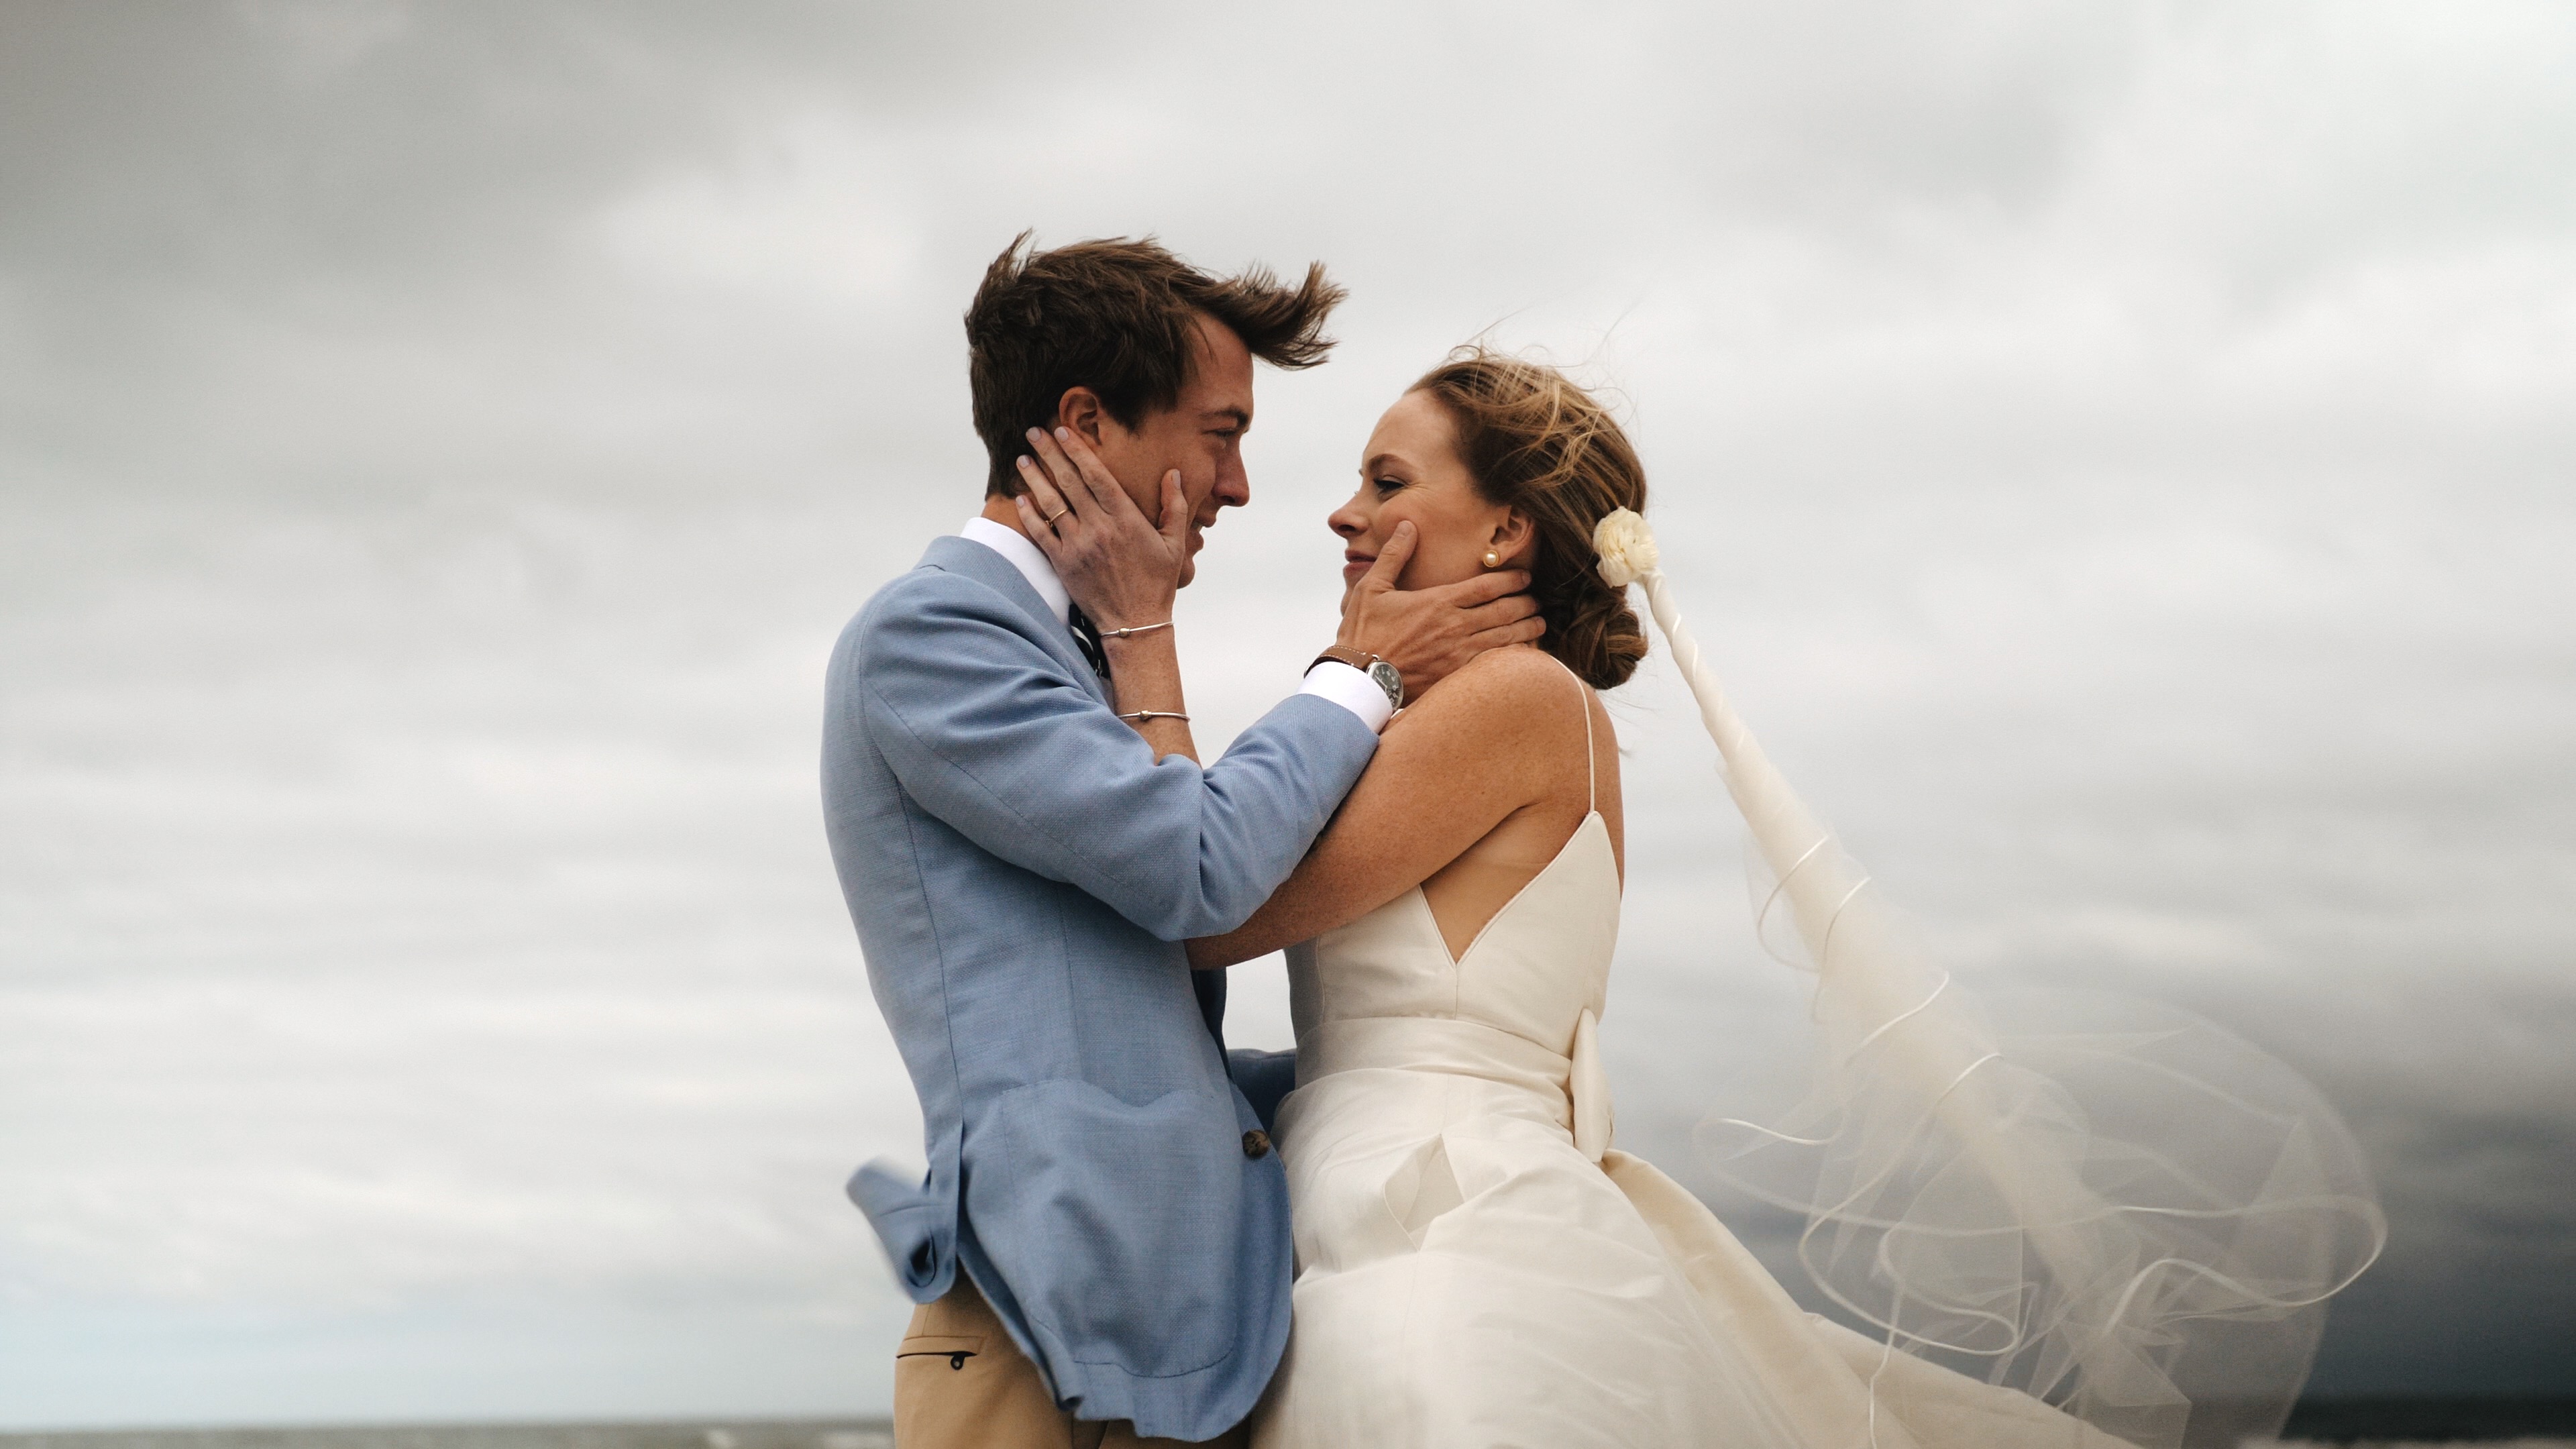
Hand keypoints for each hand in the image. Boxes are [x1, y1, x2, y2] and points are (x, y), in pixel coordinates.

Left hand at [1011, 426, 1188, 631]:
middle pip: (1068, 482)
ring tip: (1022, 459)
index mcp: (1125, 519)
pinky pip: (1040, 533)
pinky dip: (1029, 514)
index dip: (1077, 450)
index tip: (1063, 431)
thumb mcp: (1175, 544)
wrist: (1135, 623)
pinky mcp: (1063, 564)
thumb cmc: (1157, 583)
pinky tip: (1021, 497)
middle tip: (1034, 432)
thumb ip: (1173, 506)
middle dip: (1050, 454)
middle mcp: (1099, 528)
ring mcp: (1078, 546)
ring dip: (1034, 478)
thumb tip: (1172, 474)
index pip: (1096, 475)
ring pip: (1050, 504)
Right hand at [1338, 522, 1544, 696]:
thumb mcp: (1372, 587)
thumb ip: (1394, 555)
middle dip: (1525, 603)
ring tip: (1541, 623)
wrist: (1359, 678)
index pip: (1486, 586)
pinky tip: (1523, 653)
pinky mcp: (1456, 676)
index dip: (1511, 579)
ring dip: (1527, 629)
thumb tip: (1407, 526)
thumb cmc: (1363, 632)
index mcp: (1439, 601)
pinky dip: (1512, 656)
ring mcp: (1458, 653)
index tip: (1525, 576)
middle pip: (1504, 610)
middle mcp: (1455, 626)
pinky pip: (1494, 663)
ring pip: (1505, 637)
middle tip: (1538, 600)